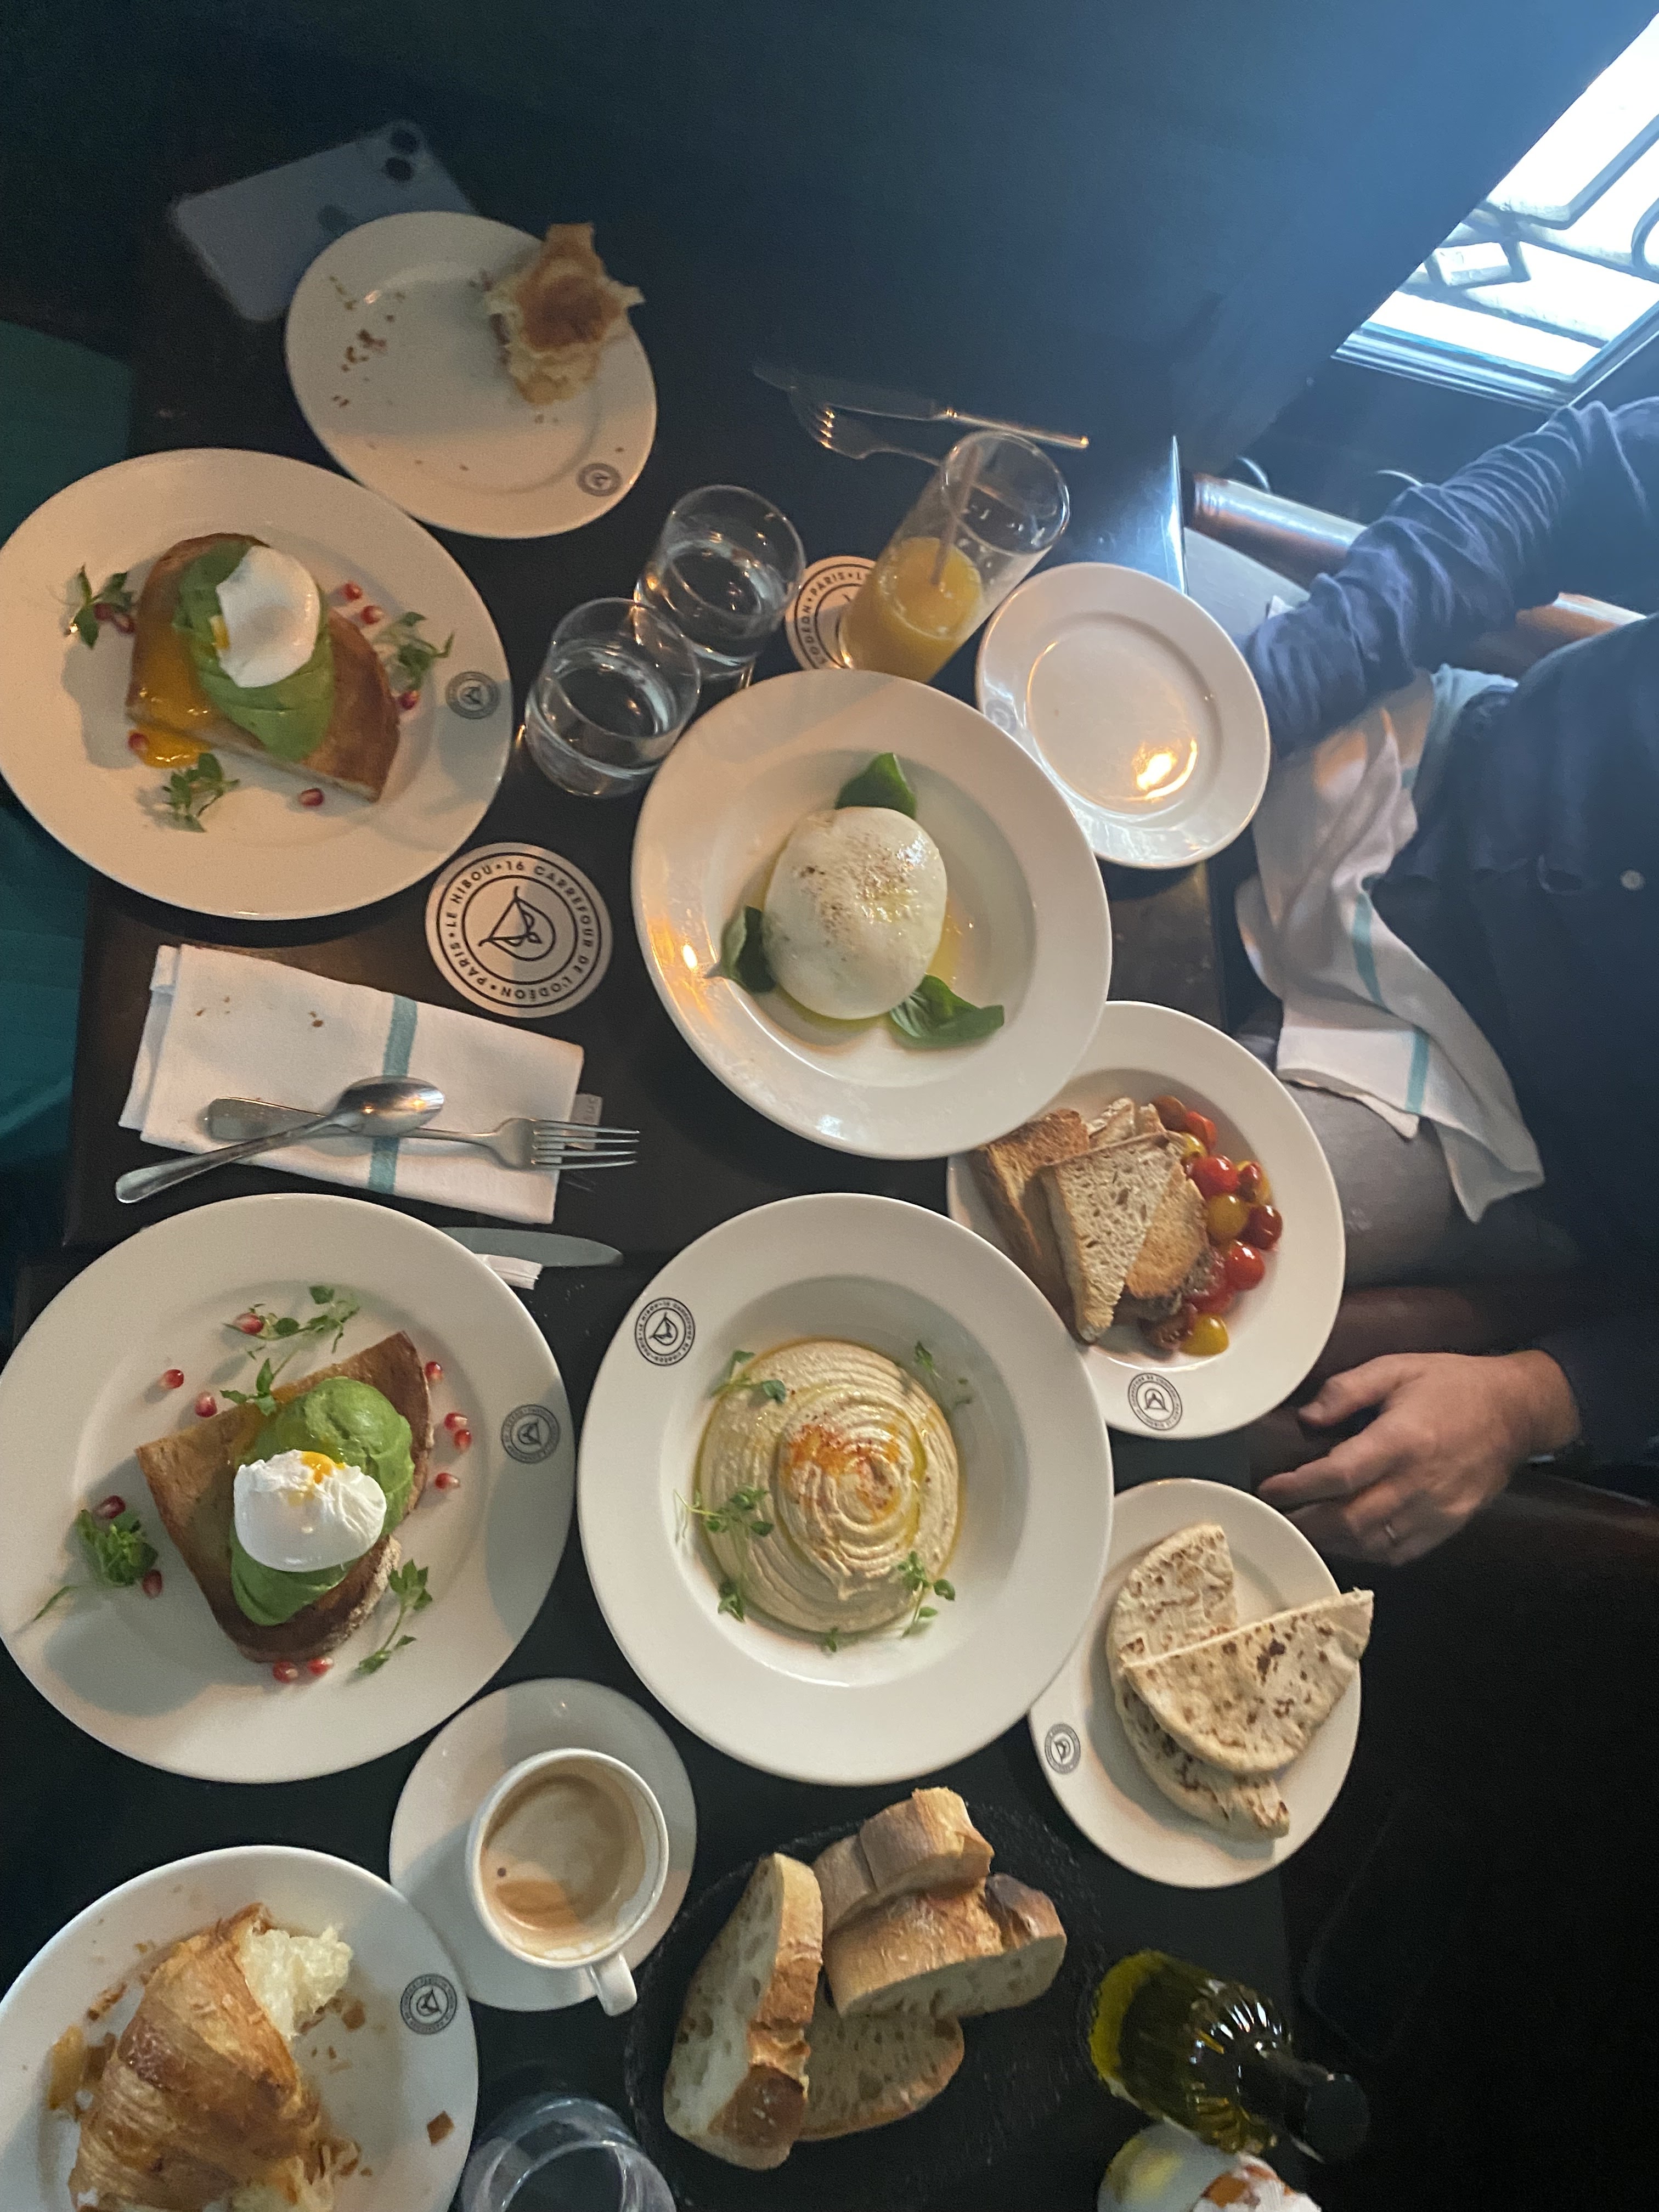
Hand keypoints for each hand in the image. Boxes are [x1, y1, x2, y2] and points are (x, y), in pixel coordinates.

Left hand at [1256, 1350, 1579, 1565]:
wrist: (1516, 1410)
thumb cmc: (1454, 1385)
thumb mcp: (1395, 1368)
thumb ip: (1346, 1390)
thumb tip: (1307, 1419)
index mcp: (1403, 1439)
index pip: (1339, 1475)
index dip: (1298, 1487)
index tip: (1270, 1489)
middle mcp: (1419, 1481)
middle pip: (1350, 1519)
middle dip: (1305, 1523)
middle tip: (1276, 1518)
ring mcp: (1438, 1509)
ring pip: (1373, 1542)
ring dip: (1332, 1541)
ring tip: (1303, 1529)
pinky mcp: (1450, 1524)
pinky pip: (1401, 1551)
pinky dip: (1367, 1551)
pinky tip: (1346, 1539)